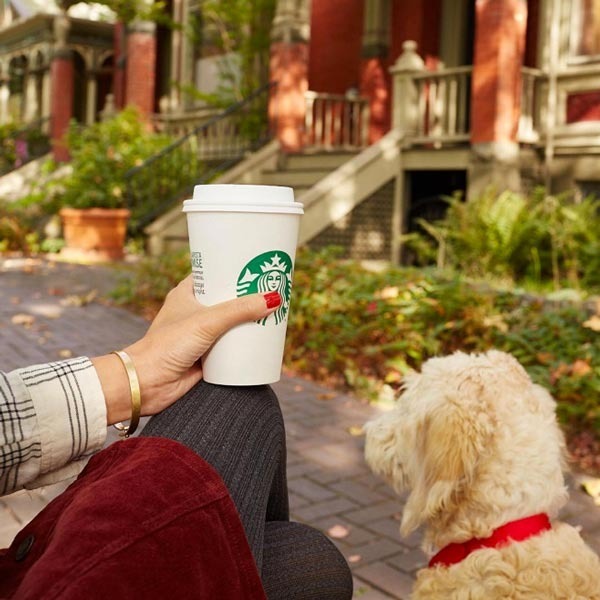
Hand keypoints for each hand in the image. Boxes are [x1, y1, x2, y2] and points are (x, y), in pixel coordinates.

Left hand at [93, 275, 279, 424]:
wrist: (148, 384)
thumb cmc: (166, 346)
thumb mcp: (207, 321)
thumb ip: (239, 310)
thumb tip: (273, 299)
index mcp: (187, 293)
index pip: (214, 274)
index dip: (234, 269)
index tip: (257, 266)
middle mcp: (194, 312)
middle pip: (228, 299)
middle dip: (249, 298)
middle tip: (273, 291)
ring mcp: (201, 334)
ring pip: (232, 324)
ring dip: (249, 322)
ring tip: (274, 314)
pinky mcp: (207, 356)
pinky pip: (232, 347)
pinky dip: (245, 345)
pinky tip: (264, 342)